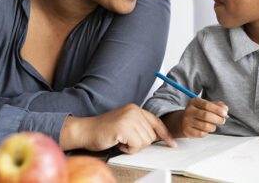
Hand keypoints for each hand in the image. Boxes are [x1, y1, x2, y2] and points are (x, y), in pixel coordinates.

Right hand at [61, 104, 176, 152]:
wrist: (86, 130)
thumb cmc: (105, 130)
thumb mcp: (126, 124)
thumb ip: (140, 126)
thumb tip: (156, 137)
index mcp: (135, 109)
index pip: (156, 121)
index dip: (165, 134)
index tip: (172, 143)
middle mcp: (134, 111)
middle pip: (151, 135)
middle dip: (140, 142)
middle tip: (126, 140)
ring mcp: (129, 118)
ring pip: (145, 141)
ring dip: (133, 146)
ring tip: (121, 140)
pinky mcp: (124, 127)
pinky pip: (136, 145)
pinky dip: (128, 149)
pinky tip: (119, 143)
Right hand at [180, 99, 227, 137]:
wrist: (182, 121)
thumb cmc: (197, 112)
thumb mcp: (205, 105)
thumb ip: (216, 105)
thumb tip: (225, 108)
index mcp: (194, 101)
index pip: (206, 105)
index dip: (217, 109)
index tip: (225, 113)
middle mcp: (189, 110)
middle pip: (206, 115)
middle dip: (217, 119)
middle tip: (222, 120)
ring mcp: (187, 121)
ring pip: (205, 126)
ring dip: (213, 127)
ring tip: (213, 125)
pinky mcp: (187, 131)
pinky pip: (201, 134)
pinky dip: (207, 132)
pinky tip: (206, 129)